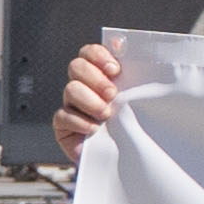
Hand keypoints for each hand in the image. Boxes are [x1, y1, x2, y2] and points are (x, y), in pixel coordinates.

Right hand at [51, 37, 126, 161]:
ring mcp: (71, 105)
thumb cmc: (136, 126)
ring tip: (107, 115)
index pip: (90, 53)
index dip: (98, 55)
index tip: (115, 69)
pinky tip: (94, 129)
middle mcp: (83, 86)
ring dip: (90, 101)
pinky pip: (63, 116)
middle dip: (96, 78)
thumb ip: (136, 74)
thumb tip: (125, 44)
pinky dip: (80, 122)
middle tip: (112, 94)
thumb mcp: (141, 99)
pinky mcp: (63, 125)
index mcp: (101, 75)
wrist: (126, 159)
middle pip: (77, 66)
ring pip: (71, 89)